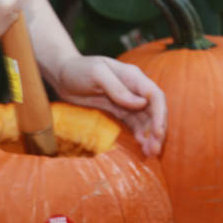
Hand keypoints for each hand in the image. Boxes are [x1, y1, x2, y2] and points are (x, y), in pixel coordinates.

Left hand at [51, 55, 166, 156]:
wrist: (62, 75)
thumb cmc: (77, 69)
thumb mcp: (96, 73)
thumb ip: (117, 88)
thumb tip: (140, 103)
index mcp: (132, 76)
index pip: (154, 95)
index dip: (159, 115)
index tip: (157, 133)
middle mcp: (134, 89)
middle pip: (153, 110)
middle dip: (157, 130)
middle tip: (155, 150)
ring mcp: (127, 101)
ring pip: (145, 120)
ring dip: (150, 136)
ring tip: (150, 153)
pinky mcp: (118, 110)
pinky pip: (134, 124)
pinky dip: (139, 134)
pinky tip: (141, 146)